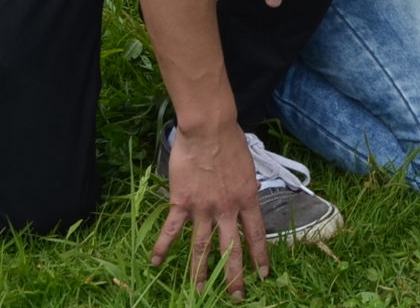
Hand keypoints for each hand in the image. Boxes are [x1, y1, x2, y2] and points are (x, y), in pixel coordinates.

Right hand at [152, 123, 267, 298]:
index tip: (264, 275)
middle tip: (236, 297)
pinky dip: (163, 248)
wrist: (208, 129)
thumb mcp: (248, 168)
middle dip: (234, 277)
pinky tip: (155, 263)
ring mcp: (204, 208)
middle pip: (232, 250)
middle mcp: (228, 209)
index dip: (260, 257)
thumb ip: (246, 189)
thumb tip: (247, 199)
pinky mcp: (182, 203)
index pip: (257, 235)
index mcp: (248, 199)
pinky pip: (172, 231)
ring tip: (200, 292)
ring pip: (202, 248)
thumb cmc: (230, 142)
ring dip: (201, 273)